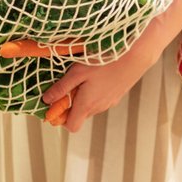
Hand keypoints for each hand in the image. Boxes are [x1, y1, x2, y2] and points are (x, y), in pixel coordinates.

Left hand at [42, 31, 166, 131]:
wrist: (136, 55)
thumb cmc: (104, 62)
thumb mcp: (77, 72)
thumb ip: (61, 88)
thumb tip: (46, 100)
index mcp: (87, 105)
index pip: (72, 126)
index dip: (61, 119)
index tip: (57, 104)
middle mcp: (99, 107)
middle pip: (81, 115)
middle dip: (72, 105)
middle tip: (70, 85)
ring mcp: (111, 102)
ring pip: (92, 107)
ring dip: (85, 98)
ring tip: (85, 78)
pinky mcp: (119, 94)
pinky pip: (103, 99)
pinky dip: (97, 92)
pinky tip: (100, 75)